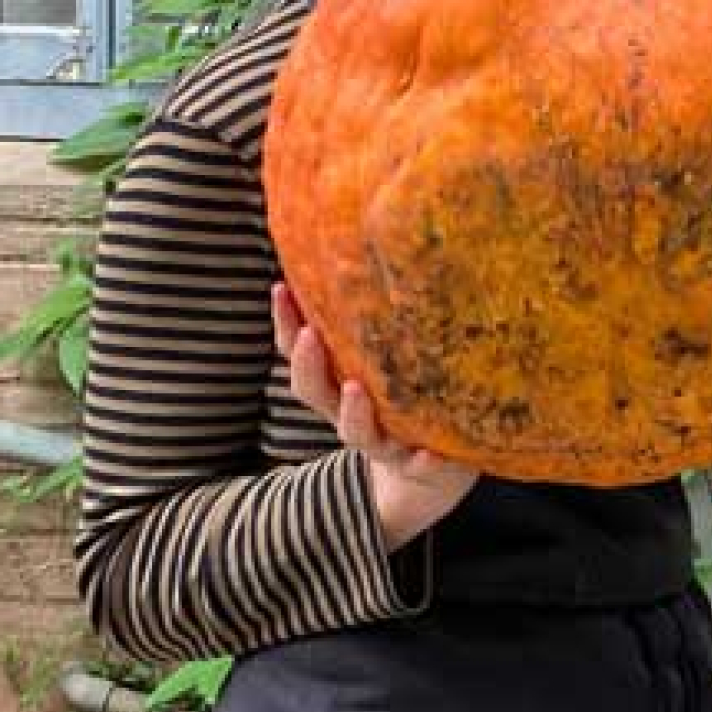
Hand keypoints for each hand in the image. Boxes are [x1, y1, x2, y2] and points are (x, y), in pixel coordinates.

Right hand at [272, 282, 477, 550]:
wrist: (430, 470)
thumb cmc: (404, 395)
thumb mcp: (384, 356)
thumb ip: (374, 318)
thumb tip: (371, 242)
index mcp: (336, 380)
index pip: (298, 351)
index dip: (285, 324)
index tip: (280, 289)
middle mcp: (350, 412)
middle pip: (315, 392)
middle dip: (308, 365)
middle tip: (309, 336)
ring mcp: (383, 442)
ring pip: (358, 432)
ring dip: (354, 412)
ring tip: (356, 390)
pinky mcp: (419, 465)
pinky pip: (419, 467)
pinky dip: (423, 462)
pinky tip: (431, 453)